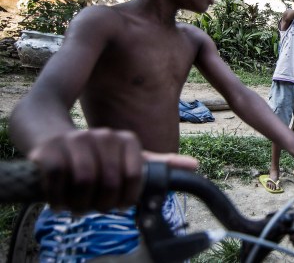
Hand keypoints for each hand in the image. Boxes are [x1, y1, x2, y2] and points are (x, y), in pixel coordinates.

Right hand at [28, 129, 197, 212]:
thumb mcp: (130, 158)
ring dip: (79, 202)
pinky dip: (57, 196)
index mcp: (127, 140)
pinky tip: (59, 199)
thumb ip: (160, 165)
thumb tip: (195, 166)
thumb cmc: (96, 156)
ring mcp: (76, 140)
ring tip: (77, 203)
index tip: (118, 203)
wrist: (50, 136)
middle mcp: (104, 136)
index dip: (125, 198)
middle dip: (101, 203)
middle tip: (94, 206)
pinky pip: (57, 179)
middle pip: (109, 183)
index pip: (134, 178)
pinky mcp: (50, 149)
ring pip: (84, 182)